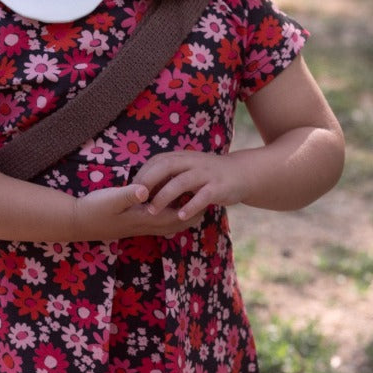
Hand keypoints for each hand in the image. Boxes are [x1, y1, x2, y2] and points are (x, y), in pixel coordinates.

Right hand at [72, 183, 202, 239]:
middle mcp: (144, 225)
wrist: (78, 222)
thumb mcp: (110, 198)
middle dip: (191, 217)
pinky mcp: (132, 224)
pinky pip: (157, 224)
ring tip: (193, 207)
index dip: (191, 209)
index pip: (174, 216)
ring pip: (167, 226)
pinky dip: (168, 218)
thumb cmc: (94, 208)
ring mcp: (138, 227)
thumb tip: (145, 189)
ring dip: (181, 218)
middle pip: (175, 225)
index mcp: (143, 218)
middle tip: (206, 205)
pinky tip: (168, 208)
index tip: (205, 199)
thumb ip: (128, 195)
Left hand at [131, 151, 245, 222]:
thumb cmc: (207, 174)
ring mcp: (206, 174)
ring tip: (152, 211)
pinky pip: (203, 196)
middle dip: (149, 181)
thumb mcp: (187, 168)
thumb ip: (168, 173)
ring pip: (182, 182)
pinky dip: (190, 206)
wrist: (241, 173)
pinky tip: (180, 216)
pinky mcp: (218, 187)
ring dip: (165, 196)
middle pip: (166, 166)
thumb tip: (142, 185)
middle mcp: (192, 162)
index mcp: (182, 156)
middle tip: (136, 198)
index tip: (130, 189)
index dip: (143, 174)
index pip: (157, 161)